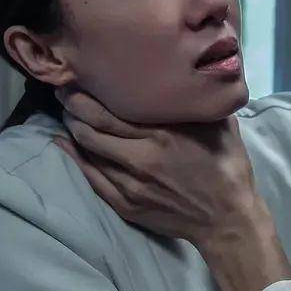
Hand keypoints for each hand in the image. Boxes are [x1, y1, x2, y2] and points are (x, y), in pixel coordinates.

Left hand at [52, 88, 261, 246]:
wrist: (227, 217)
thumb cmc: (226, 166)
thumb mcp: (220, 126)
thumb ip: (198, 101)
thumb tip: (189, 72)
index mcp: (162, 135)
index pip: (107, 111)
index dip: (84, 95)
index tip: (74, 80)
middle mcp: (141, 158)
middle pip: (91, 129)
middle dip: (71, 108)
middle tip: (63, 93)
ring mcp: (131, 184)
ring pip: (88, 152)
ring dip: (72, 131)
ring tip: (67, 115)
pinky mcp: (126, 204)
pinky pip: (92, 178)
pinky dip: (75, 158)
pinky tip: (66, 145)